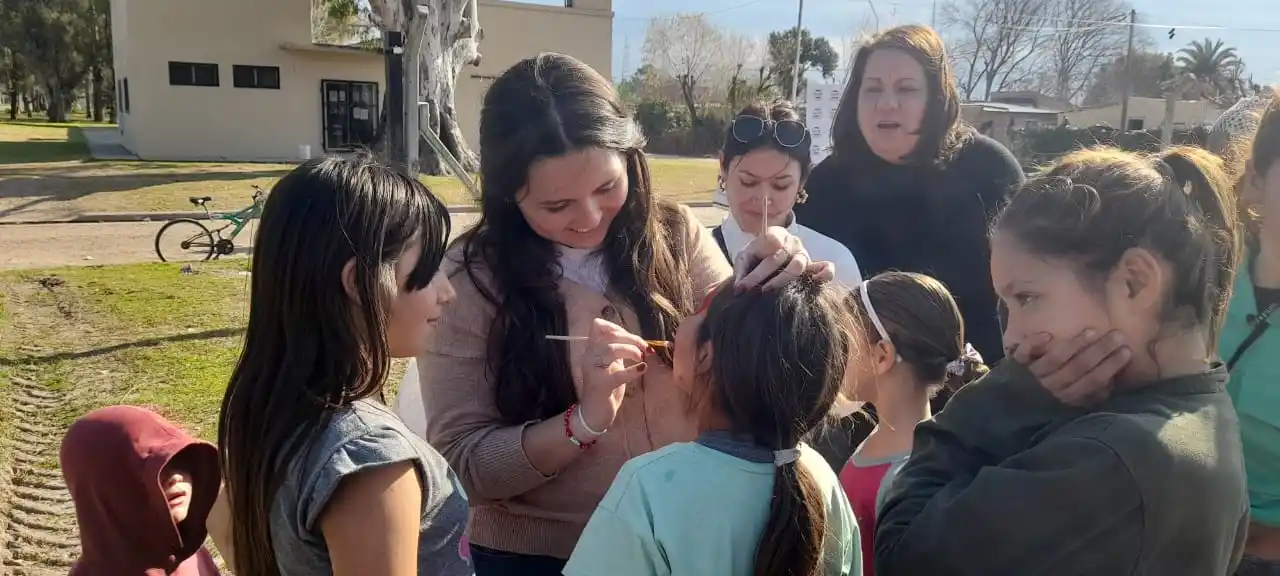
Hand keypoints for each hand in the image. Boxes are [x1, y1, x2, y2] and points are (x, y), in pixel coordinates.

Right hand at [574, 318, 650, 433]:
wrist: (594, 414)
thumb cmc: (605, 388)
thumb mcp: (612, 364)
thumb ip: (620, 350)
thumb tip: (639, 340)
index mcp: (591, 349)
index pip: (598, 325)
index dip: (617, 327)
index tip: (631, 338)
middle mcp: (589, 356)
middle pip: (610, 336)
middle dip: (632, 339)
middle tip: (645, 348)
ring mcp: (592, 370)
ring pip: (611, 349)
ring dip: (631, 350)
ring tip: (641, 358)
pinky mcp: (600, 385)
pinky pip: (618, 374)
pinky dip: (633, 370)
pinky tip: (642, 369)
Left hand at [733, 227, 835, 290]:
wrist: (766, 255)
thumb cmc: (755, 256)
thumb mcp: (744, 258)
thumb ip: (741, 271)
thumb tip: (739, 289)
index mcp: (775, 234)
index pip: (770, 248)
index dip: (756, 271)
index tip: (743, 287)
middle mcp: (792, 242)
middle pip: (783, 259)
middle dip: (768, 278)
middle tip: (757, 293)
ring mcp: (805, 254)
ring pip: (800, 265)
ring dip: (784, 280)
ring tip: (771, 293)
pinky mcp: (814, 266)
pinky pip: (826, 268)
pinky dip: (824, 275)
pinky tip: (814, 284)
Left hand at [1009, 330, 1131, 405]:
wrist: (1006, 404)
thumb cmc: (1045, 398)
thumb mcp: (1069, 402)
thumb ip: (1088, 394)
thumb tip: (1111, 385)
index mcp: (1066, 397)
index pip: (1091, 382)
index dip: (1110, 367)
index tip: (1127, 351)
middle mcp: (1051, 386)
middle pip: (1078, 368)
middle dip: (1100, 352)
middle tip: (1118, 336)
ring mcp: (1032, 374)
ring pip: (1056, 359)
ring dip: (1075, 346)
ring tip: (1093, 331)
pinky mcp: (1016, 363)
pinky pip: (1024, 353)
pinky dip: (1035, 344)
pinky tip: (1048, 335)